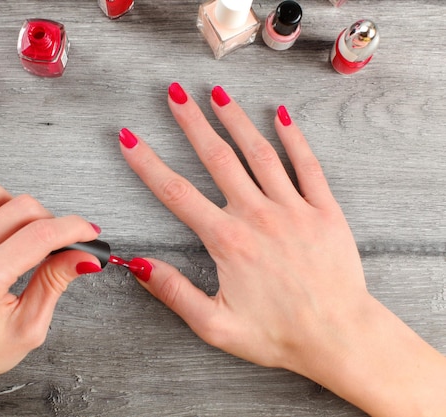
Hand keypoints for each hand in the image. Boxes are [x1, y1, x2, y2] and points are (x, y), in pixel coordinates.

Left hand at [0, 169, 102, 415]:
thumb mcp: (27, 328)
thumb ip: (55, 283)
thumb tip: (83, 257)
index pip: (41, 234)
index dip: (75, 228)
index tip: (88, 233)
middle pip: (19, 206)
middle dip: (50, 220)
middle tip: (57, 244)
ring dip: (5, 199)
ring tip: (16, 227)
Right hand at [119, 83, 366, 368]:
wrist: (339, 337)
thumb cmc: (278, 334)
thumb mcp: (215, 325)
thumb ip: (175, 292)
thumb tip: (139, 265)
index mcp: (228, 240)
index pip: (176, 193)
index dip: (147, 163)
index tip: (130, 139)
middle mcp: (258, 215)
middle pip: (217, 158)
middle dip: (192, 123)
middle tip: (175, 95)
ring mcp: (293, 208)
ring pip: (259, 153)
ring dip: (235, 119)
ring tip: (217, 93)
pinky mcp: (324, 210)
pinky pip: (307, 165)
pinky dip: (293, 137)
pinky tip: (280, 116)